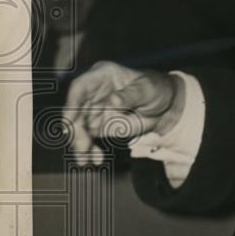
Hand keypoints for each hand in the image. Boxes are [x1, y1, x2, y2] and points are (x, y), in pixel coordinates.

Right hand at [64, 61, 184, 165]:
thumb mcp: (148, 89)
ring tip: (86, 160)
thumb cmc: (156, 89)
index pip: (80, 87)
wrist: (165, 106)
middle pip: (74, 111)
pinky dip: (88, 151)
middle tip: (83, 147)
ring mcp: (92, 110)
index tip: (69, 121)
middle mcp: (92, 92)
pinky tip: (94, 160)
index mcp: (102, 75)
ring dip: (80, 145)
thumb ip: (131, 95)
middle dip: (75, 131)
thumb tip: (113, 102)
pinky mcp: (97, 126)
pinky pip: (87, 139)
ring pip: (77, 128)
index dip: (71, 103)